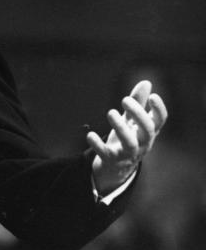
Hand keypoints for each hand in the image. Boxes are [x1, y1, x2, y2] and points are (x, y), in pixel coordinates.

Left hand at [88, 79, 166, 194]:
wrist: (116, 166)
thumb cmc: (127, 137)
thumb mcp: (132, 120)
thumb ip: (138, 102)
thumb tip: (146, 82)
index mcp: (149, 132)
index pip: (160, 121)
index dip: (159, 109)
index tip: (153, 96)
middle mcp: (142, 143)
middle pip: (147, 130)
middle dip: (138, 114)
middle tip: (125, 99)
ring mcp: (128, 153)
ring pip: (129, 143)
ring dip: (120, 127)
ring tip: (111, 112)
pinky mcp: (112, 160)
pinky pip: (106, 154)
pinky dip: (98, 145)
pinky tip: (89, 134)